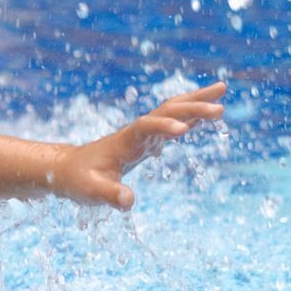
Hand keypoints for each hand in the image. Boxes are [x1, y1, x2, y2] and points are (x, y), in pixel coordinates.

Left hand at [51, 82, 227, 209]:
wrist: (68, 169)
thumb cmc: (77, 180)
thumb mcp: (90, 191)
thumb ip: (109, 195)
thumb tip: (128, 202)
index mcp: (122, 142)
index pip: (144, 128)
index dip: (162, 126)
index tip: (183, 130)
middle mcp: (135, 133)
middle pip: (164, 112)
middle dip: (191, 109)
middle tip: (220, 108)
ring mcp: (143, 134)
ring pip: (171, 111)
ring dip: (196, 101)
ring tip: (222, 88)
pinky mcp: (148, 140)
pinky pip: (172, 122)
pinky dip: (191, 115)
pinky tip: (208, 113)